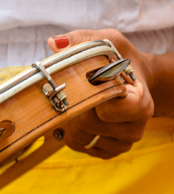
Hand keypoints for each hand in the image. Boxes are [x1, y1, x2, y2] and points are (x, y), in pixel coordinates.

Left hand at [48, 29, 154, 158]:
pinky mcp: (108, 152)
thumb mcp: (109, 42)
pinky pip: (78, 145)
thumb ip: (82, 40)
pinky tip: (78, 116)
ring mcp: (121, 144)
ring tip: (77, 102)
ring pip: (79, 137)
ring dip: (68, 119)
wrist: (134, 81)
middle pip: (86, 124)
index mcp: (140, 104)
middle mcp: (134, 129)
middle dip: (73, 105)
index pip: (108, 110)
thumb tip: (54, 44)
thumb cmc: (121, 61)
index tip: (85, 83)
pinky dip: (70, 131)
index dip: (90, 96)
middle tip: (73, 91)